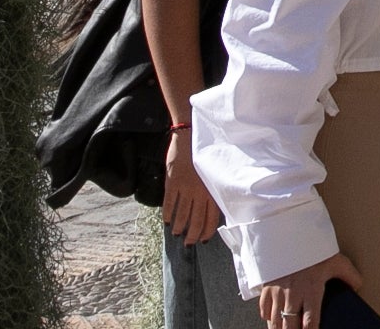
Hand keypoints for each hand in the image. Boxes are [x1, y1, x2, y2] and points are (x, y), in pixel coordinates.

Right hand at [161, 129, 222, 245]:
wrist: (190, 136)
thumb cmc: (203, 155)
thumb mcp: (212, 173)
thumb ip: (211, 190)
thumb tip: (211, 209)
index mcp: (212, 190)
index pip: (211, 218)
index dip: (206, 231)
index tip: (202, 240)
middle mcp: (200, 191)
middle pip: (196, 221)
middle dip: (192, 235)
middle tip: (188, 243)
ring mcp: (186, 187)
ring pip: (182, 215)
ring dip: (179, 227)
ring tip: (176, 233)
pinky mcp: (173, 182)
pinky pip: (169, 203)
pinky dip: (167, 214)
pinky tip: (166, 220)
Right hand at [257, 251, 366, 328]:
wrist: (288, 232)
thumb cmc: (312, 247)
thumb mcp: (336, 260)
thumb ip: (349, 275)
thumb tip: (358, 286)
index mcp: (311, 290)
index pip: (310, 321)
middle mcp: (293, 294)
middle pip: (290, 325)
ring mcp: (278, 291)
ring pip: (275, 320)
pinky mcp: (267, 285)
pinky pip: (263, 307)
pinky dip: (267, 316)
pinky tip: (271, 320)